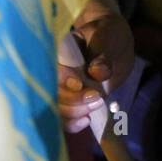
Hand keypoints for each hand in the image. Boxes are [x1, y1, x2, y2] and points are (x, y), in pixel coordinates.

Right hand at [57, 0, 134, 133]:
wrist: (113, 46)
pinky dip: (72, 124)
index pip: (50, 68)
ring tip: (97, 104)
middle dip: (72, 100)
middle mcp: (51, 71)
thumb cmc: (108, 36)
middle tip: (97, 97)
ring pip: (54, 109)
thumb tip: (97, 72)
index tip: (80, 84)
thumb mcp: (107, 37)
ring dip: (74, 113)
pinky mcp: (67, 103)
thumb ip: (103, 54)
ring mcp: (58, 89)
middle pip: (48, 92)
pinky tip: (87, 120)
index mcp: (56, 51)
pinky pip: (62, 119)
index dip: (62, 79)